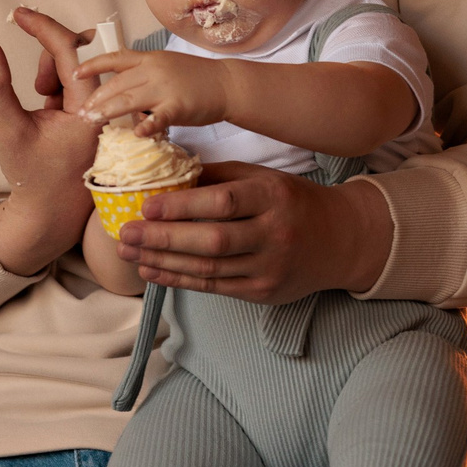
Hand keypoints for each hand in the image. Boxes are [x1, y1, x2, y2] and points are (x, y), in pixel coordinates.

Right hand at [0, 31, 102, 274]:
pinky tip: (46, 110)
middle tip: (32, 85)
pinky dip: (55, 86)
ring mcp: (104, 109)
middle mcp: (107, 106)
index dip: (43, 27)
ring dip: (49, 73)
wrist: (53, 212)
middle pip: (77, 56)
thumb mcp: (7, 132)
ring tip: (38, 101)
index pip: (72, 52)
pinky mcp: (97, 113)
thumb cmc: (33, 177)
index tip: (17, 13)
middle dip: (46, 59)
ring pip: (75, 69)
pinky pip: (76, 84)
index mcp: (93, 109)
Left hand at [77, 50, 232, 133]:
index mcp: (150, 58)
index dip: (92, 65)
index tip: (75, 74)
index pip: (115, 58)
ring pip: (129, 99)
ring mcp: (166, 88)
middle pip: (116, 83)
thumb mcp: (167, 65)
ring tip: (92, 121)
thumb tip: (119, 86)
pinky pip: (159, 117)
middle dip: (95, 98)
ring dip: (107, 111)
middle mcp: (154, 70)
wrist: (228, 84)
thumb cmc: (198, 77)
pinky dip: (146, 126)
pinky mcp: (179, 106)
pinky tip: (136, 134)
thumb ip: (143, 73)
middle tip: (81, 113)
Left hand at [118, 161, 391, 302]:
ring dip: (162, 262)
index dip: (181, 207)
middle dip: (162, 239)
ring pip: (208, 269)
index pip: (222, 203)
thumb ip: (221, 177)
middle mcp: (274, 234)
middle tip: (125, 234)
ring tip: (130, 253)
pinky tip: (153, 270)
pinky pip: (214, 287)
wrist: (341, 239)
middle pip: (211, 241)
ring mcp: (270, 267)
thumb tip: (170, 174)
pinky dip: (179, 280)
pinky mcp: (263, 291)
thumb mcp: (265, 178)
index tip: (146, 207)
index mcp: (273, 197)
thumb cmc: (294, 202)